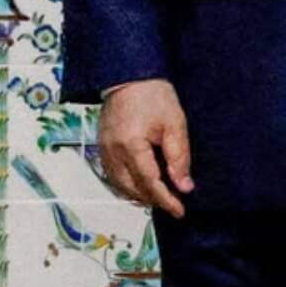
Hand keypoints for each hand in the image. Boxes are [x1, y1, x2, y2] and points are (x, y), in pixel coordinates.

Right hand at [98, 78, 194, 218]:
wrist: (129, 75)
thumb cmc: (153, 95)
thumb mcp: (174, 124)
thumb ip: (179, 158)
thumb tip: (184, 186)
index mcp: (131, 145)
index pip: (149, 183)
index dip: (166, 200)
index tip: (180, 211)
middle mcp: (113, 151)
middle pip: (132, 189)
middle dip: (153, 200)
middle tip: (173, 203)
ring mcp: (103, 149)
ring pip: (120, 186)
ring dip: (139, 194)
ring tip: (159, 195)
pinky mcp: (101, 146)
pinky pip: (112, 175)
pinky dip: (127, 184)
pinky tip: (141, 183)